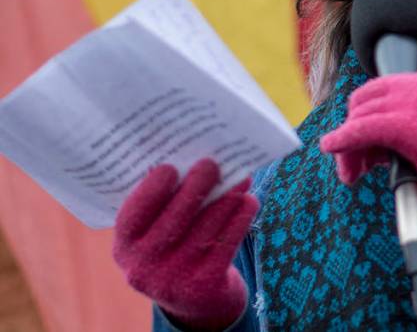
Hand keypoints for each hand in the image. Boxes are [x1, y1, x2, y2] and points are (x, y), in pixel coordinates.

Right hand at [113, 159, 257, 330]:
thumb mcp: (157, 233)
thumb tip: (192, 158)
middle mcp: (143, 267)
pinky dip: (240, 219)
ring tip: (241, 178)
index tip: (170, 167)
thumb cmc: (175, 248)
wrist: (195, 300)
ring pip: (205, 228)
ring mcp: (172, 280)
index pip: (132, 215)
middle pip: (174, 219)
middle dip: (196, 187)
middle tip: (212, 163)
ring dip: (226, 199)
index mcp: (125, 248)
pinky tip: (249, 202)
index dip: (151, 190)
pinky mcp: (203, 286)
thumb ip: (164, 204)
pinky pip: (226, 244)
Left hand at [320, 71, 416, 200]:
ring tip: (351, 172)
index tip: (365, 146)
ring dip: (348, 145)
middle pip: (366, 100)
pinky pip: (362, 129)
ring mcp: (416, 103)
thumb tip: (366, 140)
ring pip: (361, 116)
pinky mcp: (407, 125)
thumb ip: (405, 123)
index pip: (381, 89)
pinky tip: (332, 148)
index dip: (364, 117)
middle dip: (353, 131)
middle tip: (355, 164)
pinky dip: (343, 139)